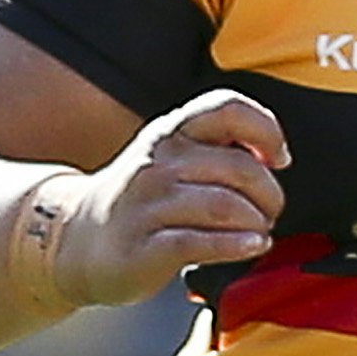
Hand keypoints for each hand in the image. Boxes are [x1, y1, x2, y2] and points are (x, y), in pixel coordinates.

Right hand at [28, 90, 288, 308]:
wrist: (77, 241)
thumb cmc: (143, 201)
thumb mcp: (173, 158)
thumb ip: (219, 150)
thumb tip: (274, 157)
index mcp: (171, 133)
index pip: (227, 108)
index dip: (266, 130)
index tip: (279, 159)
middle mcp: (157, 162)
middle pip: (240, 168)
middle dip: (270, 194)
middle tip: (270, 212)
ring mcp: (147, 204)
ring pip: (225, 205)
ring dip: (257, 221)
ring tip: (259, 231)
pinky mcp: (144, 247)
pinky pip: (201, 243)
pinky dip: (238, 245)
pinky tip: (252, 246)